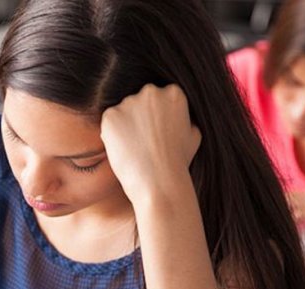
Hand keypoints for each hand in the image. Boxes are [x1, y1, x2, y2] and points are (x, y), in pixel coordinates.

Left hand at [100, 84, 200, 205]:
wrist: (158, 181)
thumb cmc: (178, 162)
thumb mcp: (194, 134)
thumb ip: (185, 117)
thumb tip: (179, 115)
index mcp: (173, 92)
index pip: (160, 97)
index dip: (158, 117)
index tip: (158, 133)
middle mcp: (151, 92)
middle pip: (141, 101)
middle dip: (141, 117)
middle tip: (144, 142)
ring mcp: (129, 102)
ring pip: (124, 111)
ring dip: (126, 126)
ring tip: (135, 149)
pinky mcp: (110, 115)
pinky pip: (109, 122)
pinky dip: (112, 134)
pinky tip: (124, 149)